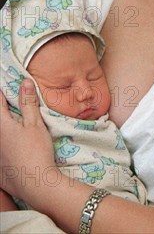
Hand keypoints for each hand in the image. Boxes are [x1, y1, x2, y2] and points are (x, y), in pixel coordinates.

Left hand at [0, 79, 54, 202]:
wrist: (36, 185)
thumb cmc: (36, 151)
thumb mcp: (35, 124)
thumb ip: (28, 103)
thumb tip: (25, 82)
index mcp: (1, 126)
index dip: (2, 95)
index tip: (5, 90)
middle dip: (4, 113)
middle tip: (12, 110)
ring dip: (5, 131)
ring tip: (15, 130)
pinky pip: (0, 155)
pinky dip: (4, 150)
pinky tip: (13, 151)